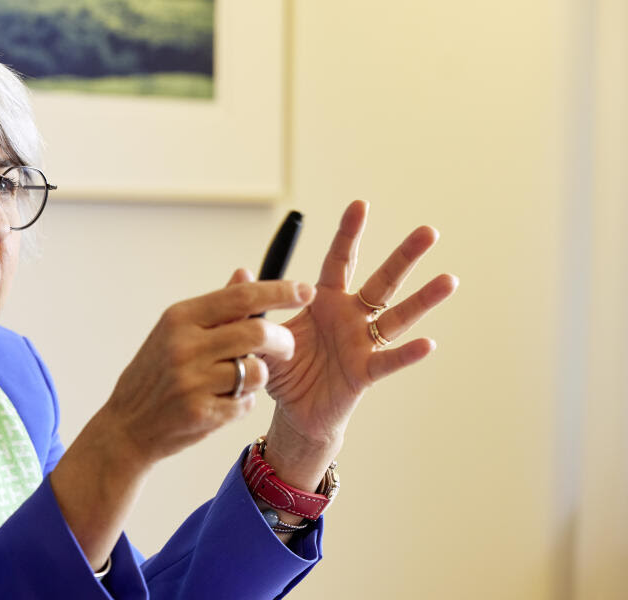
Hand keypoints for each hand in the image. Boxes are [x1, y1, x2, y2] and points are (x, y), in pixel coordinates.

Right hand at [98, 279, 315, 467]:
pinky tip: (223, 401)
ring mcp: (191, 380)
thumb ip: (216, 307)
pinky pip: (245, 403)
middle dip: (283, 340)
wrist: (127, 426)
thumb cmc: (154, 376)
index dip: (280, 291)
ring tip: (239, 380)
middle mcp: (184, 345)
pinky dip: (243, 402)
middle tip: (286, 347)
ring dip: (258, 375)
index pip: (241, 296)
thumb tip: (244, 273)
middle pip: (258, 332)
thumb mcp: (175, 332)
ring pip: (256, 370)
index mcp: (179, 318)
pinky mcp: (199, 412)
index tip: (305, 291)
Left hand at [261, 201, 458, 488]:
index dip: (348, 234)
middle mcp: (350, 317)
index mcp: (325, 302)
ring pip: (397, 317)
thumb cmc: (283, 370)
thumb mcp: (260, 335)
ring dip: (422, 299)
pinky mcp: (364, 373)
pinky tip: (428, 343)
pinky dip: (407, 354)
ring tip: (449, 280)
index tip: (360, 204)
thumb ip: (252, 306)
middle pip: (381, 281)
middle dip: (404, 256)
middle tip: (428, 231)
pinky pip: (388, 361)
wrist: (294, 413)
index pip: (339, 261)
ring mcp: (361, 344)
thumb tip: (240, 271)